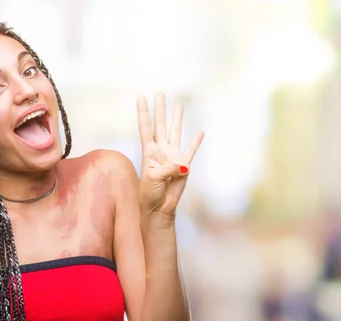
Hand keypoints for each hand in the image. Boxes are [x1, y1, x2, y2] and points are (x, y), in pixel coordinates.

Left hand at [137, 92, 203, 215]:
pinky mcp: (184, 167)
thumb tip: (183, 164)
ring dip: (177, 119)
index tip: (141, 97)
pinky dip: (196, 142)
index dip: (143, 112)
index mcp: (149, 152)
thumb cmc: (149, 193)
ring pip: (175, 133)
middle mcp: (161, 151)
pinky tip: (200, 132)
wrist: (158, 208)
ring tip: (178, 105)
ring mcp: (173, 157)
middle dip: (160, 109)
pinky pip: (191, 151)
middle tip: (160, 92)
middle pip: (161, 125)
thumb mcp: (154, 179)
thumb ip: (168, 169)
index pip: (145, 128)